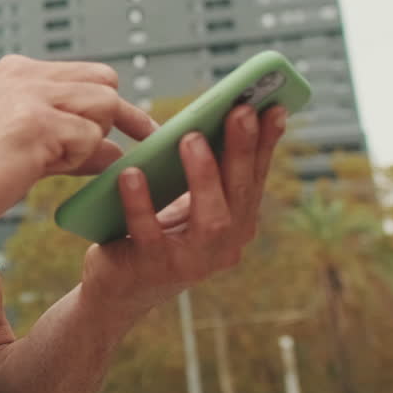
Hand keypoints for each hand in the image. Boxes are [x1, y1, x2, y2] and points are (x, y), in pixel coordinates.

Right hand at [0, 55, 156, 234]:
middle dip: (109, 120)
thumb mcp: (24, 145)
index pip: (89, 75)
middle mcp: (25, 74)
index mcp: (17, 72)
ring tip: (50, 162)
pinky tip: (37, 168)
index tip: (141, 133)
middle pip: (105, 82)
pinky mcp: (35, 122)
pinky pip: (89, 138)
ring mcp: (29, 94)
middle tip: (96, 153)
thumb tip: (116, 151)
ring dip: (89, 140)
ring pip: (103, 105)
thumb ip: (67, 139)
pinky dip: (76, 161)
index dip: (112, 107)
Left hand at [79, 104, 287, 314]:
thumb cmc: (151, 232)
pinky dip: (141, 202)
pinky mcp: (153, 269)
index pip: (255, 177)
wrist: (118, 286)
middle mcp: (224, 245)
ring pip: (211, 220)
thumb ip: (200, 171)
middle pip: (240, 193)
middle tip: (239, 111)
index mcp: (236, 222)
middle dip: (242, 150)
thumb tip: (206, 120)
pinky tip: (131, 174)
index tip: (274, 106)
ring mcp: (192, 262)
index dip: (266, 143)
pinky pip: (148, 233)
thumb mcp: (181, 200)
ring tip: (189, 138)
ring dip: (204, 176)